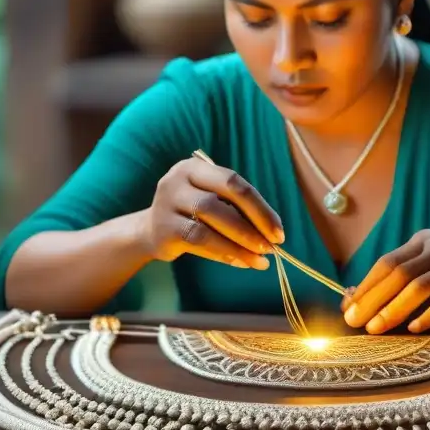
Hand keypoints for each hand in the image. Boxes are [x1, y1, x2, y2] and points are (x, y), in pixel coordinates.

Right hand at [140, 155, 283, 268]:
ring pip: (211, 222)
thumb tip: (273, 236)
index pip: (234, 182)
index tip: (279, 232)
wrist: (150, 232)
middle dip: (254, 225)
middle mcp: (178, 180)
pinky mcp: (163, 229)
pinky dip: (223, 252)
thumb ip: (239, 212)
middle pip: (223, 199)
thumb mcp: (213, 203)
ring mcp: (167, 203)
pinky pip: (199, 240)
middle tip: (272, 246)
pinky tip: (240, 262)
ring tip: (260, 260)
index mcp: (195, 167)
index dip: (261, 208)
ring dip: (241, 243)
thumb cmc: (193, 215)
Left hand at [341, 230, 429, 333]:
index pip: (388, 262)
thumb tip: (349, 300)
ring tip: (378, 328)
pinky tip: (414, 328)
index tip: (348, 309)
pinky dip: (429, 315)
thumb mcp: (422, 277)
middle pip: (401, 273)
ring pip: (422, 286)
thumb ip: (391, 285)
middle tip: (357, 322)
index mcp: (424, 241)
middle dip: (375, 299)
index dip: (366, 286)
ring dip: (397, 309)